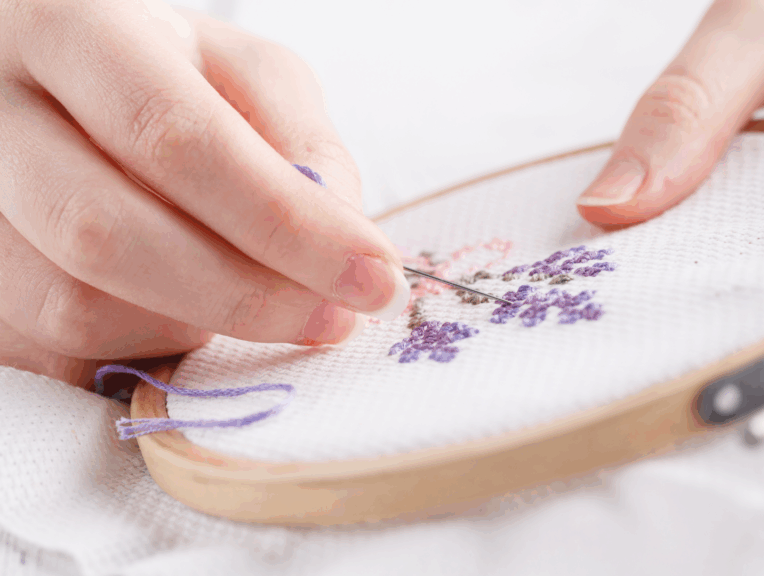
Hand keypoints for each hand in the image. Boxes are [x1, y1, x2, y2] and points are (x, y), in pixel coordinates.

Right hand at [0, 1, 409, 386]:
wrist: (66, 90)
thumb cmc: (174, 78)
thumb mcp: (253, 77)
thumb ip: (308, 150)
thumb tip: (343, 248)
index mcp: (72, 27)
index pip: (176, 138)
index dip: (286, 223)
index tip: (374, 277)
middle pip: (105, 234)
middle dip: (245, 296)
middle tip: (334, 318)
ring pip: (74, 306)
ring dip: (193, 324)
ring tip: (252, 291)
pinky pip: (56, 351)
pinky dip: (146, 344)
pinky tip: (184, 303)